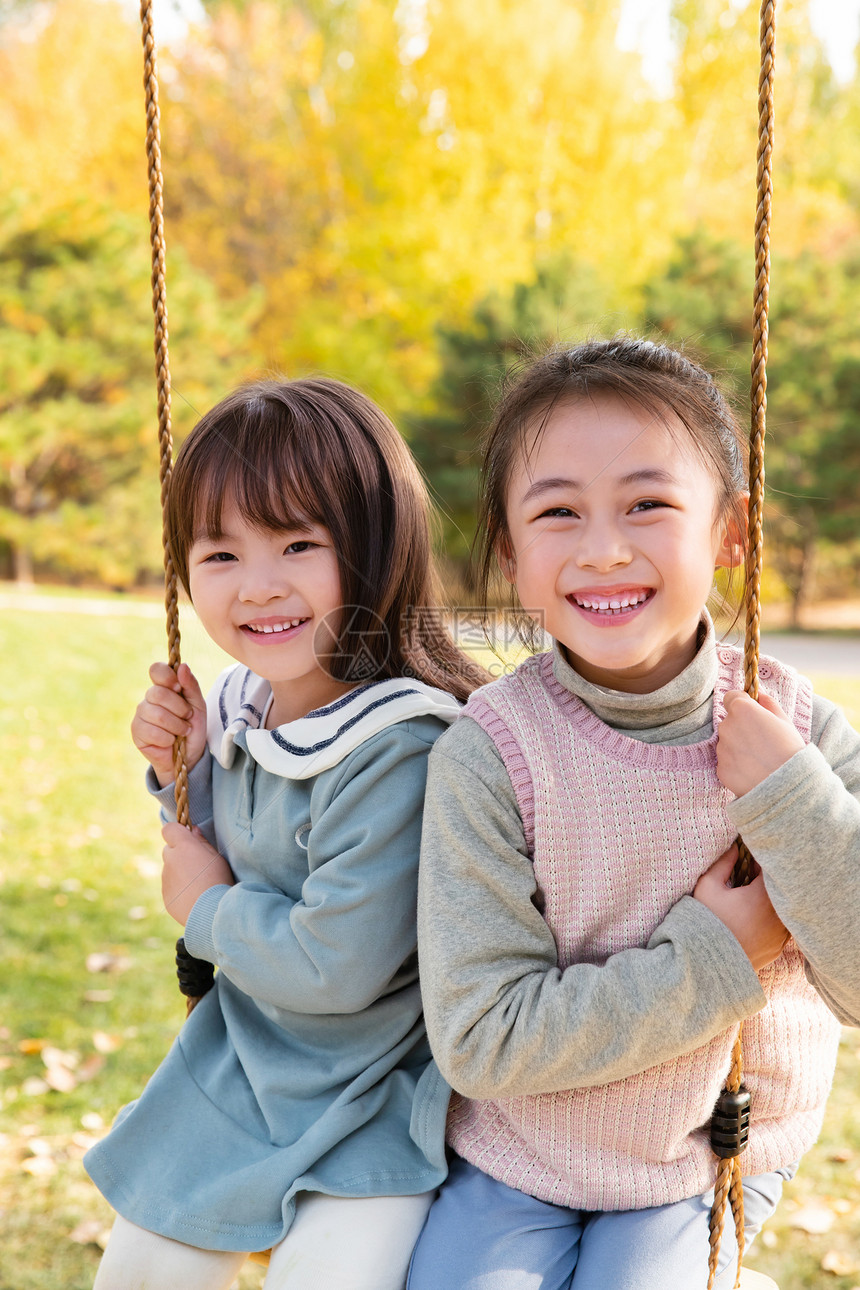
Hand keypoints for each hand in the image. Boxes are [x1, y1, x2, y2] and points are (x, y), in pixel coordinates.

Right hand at [131, 662, 207, 787]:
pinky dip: (168, 739)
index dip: (167, 676)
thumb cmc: (192, 727)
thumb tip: (183, 666)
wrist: (188, 755)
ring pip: (157, 714)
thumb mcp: (198, 706)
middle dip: (180, 709)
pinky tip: (170, 741)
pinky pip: (152, 732)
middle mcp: (149, 698)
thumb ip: (191, 685)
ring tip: (181, 731)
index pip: (156, 670)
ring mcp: (141, 714)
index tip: (178, 687)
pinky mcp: (137, 732)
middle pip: (158, 693)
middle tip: (187, 717)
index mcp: (164, 687)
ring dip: (176, 726)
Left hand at [161, 823, 234, 925]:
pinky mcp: (166, 895)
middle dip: (179, 854)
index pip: (169, 829)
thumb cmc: (218, 880)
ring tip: (198, 885)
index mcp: (183, 847)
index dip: (176, 832)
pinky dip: (179, 889)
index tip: (186, 838)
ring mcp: (166, 879)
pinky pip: (170, 887)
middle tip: (196, 865)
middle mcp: (170, 860)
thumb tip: (193, 830)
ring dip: (179, 873)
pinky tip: (194, 896)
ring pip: (169, 870)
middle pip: (169, 850)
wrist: (211, 911)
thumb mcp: (216, 857)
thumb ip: (202, 842)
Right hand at [693, 844, 788, 971]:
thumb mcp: (708, 886)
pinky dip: (772, 920)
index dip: (760, 860)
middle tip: (749, 877)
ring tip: (751, 899)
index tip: (748, 859)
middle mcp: (779, 916)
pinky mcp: (778, 949)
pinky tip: (753, 920)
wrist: (706, 964)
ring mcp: (781, 935)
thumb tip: (734, 848)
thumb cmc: (705, 921)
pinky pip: (781, 928)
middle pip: (781, 889)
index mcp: (764, 896)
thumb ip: (723, 862)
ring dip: (771, 902)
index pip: (772, 869)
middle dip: (767, 881)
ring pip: (784, 910)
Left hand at [716, 689, 803, 796]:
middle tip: (762, 741)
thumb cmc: (790, 750)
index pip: (730, 697)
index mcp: (742, 710)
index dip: (742, 703)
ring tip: (760, 758)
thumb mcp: (785, 721)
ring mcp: (722, 749)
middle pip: (729, 721)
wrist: (787, 786)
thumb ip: (769, 704)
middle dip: (742, 727)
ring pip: (727, 742)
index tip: (751, 712)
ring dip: (739, 747)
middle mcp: (726, 727)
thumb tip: (759, 695)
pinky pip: (727, 762)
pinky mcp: (720, 769)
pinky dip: (737, 765)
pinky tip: (754, 770)